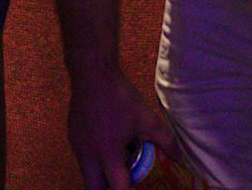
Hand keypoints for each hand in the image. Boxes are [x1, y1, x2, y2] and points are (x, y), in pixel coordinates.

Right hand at [65, 68, 175, 189]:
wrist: (92, 73)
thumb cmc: (120, 97)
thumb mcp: (147, 119)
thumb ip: (165, 140)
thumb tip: (179, 157)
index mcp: (108, 153)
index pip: (117, 187)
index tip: (138, 189)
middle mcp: (89, 153)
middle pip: (94, 188)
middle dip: (109, 189)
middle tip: (124, 183)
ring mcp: (77, 144)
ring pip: (87, 173)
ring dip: (101, 176)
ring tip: (118, 163)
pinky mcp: (72, 135)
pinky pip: (82, 157)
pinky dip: (94, 161)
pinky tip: (106, 146)